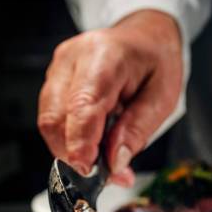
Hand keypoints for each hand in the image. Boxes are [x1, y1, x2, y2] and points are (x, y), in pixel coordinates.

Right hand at [38, 10, 182, 184]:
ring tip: (103, 159)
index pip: (82, 106)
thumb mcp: (163, 98)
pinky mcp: (54, 80)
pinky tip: (93, 143)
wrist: (145, 37)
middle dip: (77, 154)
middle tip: (107, 174)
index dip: (81, 144)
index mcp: (106, 57)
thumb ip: (137, 131)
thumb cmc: (156, 62)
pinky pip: (52, 119)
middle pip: (56, 119)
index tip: (87, 171)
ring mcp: (59, 68)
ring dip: (72, 150)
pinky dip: (70, 140)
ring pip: (49, 122)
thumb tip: (115, 163)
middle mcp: (74, 59)